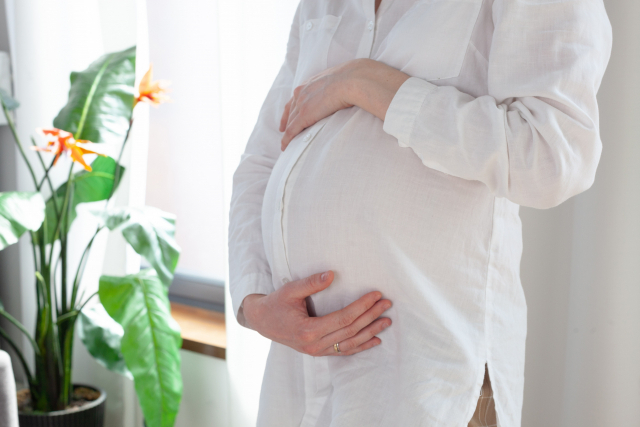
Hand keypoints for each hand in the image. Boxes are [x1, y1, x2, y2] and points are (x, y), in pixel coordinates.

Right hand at [242, 271, 391, 355]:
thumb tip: (331, 274)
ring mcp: (317, 351)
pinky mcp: (319, 352)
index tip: (376, 295)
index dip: (362, 306)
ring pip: (350, 343)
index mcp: (308, 330)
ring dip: (370, 332)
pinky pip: (343, 351)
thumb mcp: (290, 290)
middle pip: (350, 330)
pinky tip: (375, 340)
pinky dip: (360, 346)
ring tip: (386, 321)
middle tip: (386, 303)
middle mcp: (314, 345)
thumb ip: (311, 283)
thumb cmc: (276, 304)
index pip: (344, 318)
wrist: (262, 321)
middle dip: (371, 316)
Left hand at [279, 59, 409, 150]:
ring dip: (287, 132)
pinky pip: (292, 130)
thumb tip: (365, 90)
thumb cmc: (360, 79)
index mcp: (315, 81)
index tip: (291, 112)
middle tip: (283, 128)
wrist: (358, 79)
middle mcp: (304, 91)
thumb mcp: (351, 79)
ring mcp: (303, 103)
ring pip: (290, 121)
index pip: (299, 94)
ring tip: (285, 143)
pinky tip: (285, 146)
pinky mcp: (304, 115)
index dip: (294, 105)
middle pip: (291, 108)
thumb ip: (350, 85)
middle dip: (287, 118)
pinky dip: (287, 139)